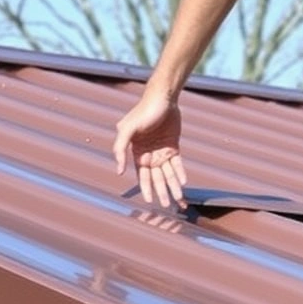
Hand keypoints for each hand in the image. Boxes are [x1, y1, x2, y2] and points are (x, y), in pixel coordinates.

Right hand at [113, 92, 187, 208]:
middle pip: (156, 178)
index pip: (142, 175)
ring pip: (168, 173)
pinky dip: (180, 173)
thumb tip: (118, 170)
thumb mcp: (127, 128)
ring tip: (179, 199)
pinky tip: (183, 183)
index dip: (145, 188)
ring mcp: (162, 151)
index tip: (149, 201)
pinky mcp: (173, 146)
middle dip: (161, 192)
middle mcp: (149, 154)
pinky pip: (177, 163)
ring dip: (173, 186)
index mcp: (137, 153)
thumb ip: (120, 148)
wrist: (162, 97)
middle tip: (166, 206)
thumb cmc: (143, 111)